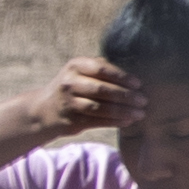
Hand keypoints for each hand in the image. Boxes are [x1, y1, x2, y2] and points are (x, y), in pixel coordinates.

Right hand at [23, 56, 143, 141]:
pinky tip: (128, 121)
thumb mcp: (81, 71)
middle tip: (143, 101)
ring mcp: (68, 103)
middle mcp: (69, 83)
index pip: (102, 69)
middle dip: (126, 96)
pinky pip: (97, 121)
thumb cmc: (72, 87)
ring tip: (140, 113)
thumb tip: (133, 77)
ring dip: (123, 111)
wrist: (44, 109)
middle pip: (102, 89)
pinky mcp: (71, 120)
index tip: (138, 84)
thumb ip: (102, 69)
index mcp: (75, 66)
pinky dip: (115, 122)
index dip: (122, 77)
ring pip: (100, 108)